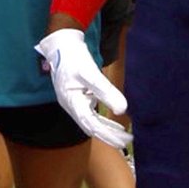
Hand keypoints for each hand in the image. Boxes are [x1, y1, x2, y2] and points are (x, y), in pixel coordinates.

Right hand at [35, 28, 130, 148]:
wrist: (62, 45)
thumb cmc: (73, 58)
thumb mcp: (90, 73)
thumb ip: (106, 91)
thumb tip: (123, 110)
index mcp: (72, 102)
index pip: (91, 124)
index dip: (107, 134)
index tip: (122, 140)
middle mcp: (72, 106)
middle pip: (92, 127)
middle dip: (109, 136)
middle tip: (127, 142)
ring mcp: (75, 103)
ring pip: (92, 122)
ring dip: (107, 130)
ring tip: (124, 136)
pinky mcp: (79, 98)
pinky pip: (92, 114)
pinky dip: (103, 120)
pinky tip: (113, 125)